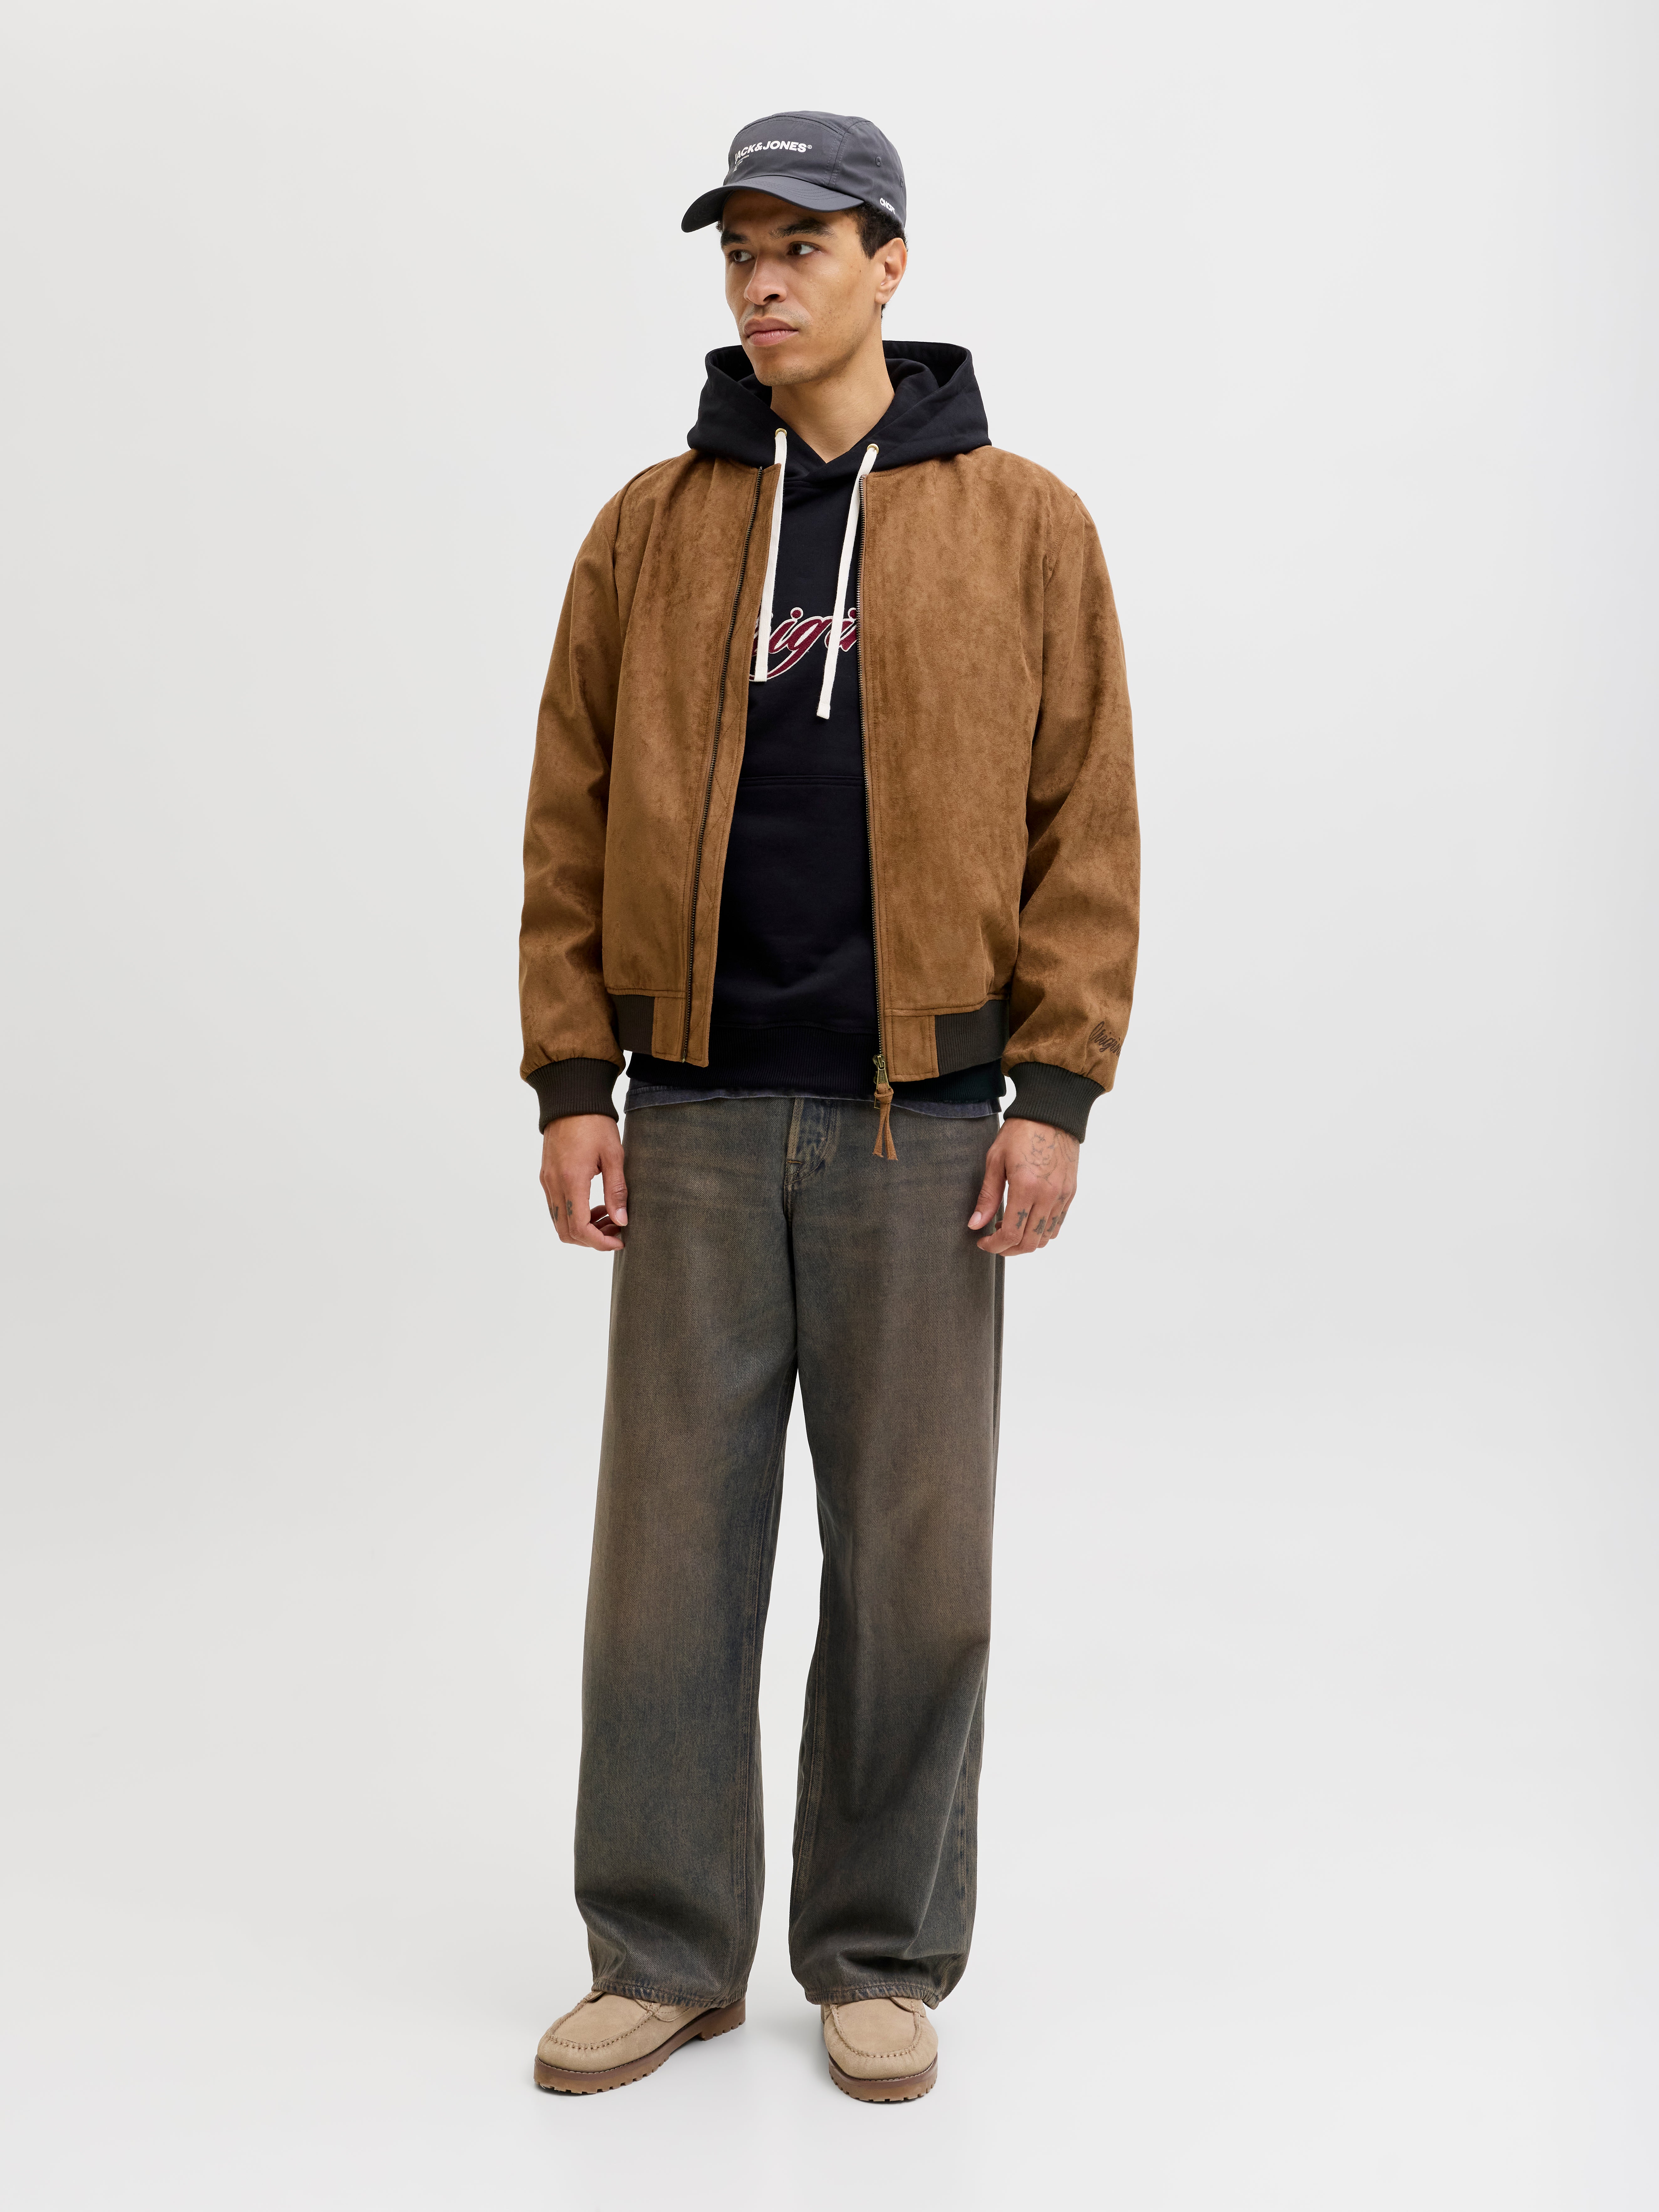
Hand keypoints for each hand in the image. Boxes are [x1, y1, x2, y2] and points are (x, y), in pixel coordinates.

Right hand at [540, 1114, 627, 1251]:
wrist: (571, 1099)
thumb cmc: (594, 1123)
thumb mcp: (613, 1155)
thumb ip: (616, 1191)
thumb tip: (621, 1221)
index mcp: (572, 1180)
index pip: (579, 1228)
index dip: (600, 1242)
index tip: (620, 1239)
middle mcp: (554, 1185)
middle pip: (566, 1232)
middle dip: (592, 1240)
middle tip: (616, 1230)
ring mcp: (547, 1181)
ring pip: (560, 1222)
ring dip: (583, 1228)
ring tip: (608, 1216)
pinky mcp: (546, 1176)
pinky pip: (557, 1208)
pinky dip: (574, 1215)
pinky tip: (594, 1204)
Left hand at [968, 1119, 1078, 1255]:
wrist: (1052, 1113)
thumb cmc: (1020, 1132)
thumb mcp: (995, 1160)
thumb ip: (987, 1196)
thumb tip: (975, 1225)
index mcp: (1026, 1187)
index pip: (1011, 1234)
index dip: (994, 1245)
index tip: (982, 1241)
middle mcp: (1048, 1196)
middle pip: (1029, 1243)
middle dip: (1008, 1249)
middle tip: (993, 1240)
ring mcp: (1062, 1196)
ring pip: (1046, 1238)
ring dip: (1025, 1242)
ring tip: (1009, 1226)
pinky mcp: (1070, 1192)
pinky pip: (1057, 1224)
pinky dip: (1041, 1231)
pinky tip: (1027, 1219)